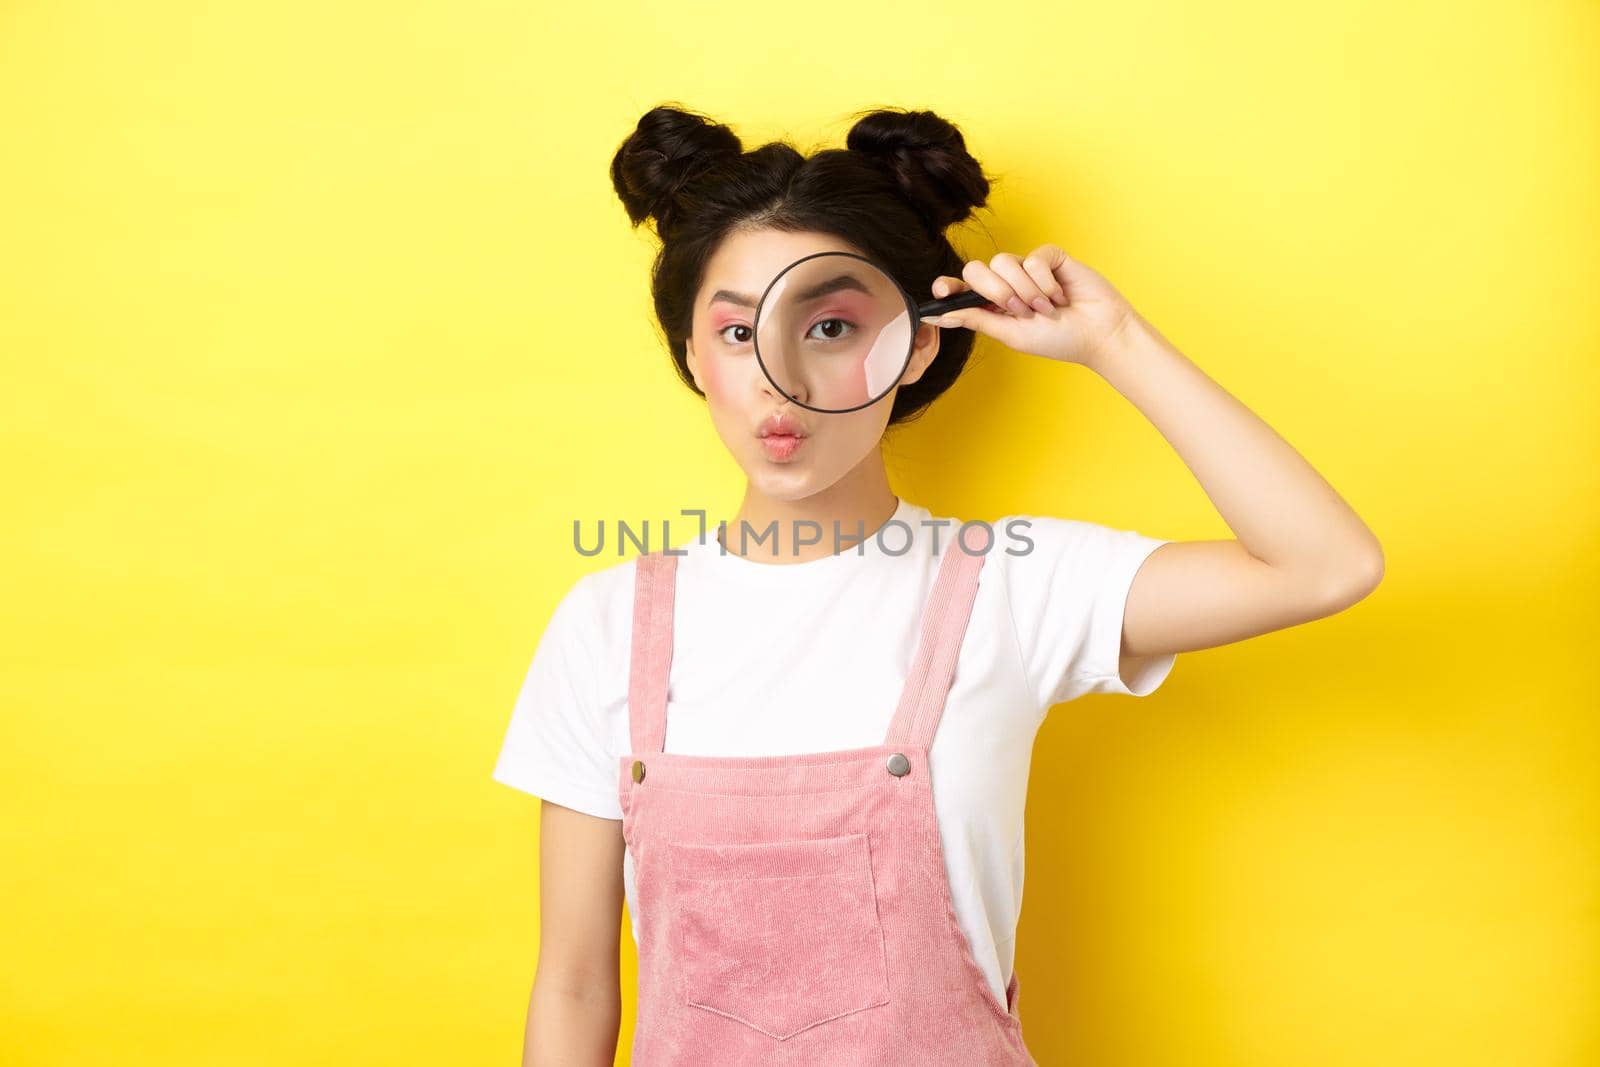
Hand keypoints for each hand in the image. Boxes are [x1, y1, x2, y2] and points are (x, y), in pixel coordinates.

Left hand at [924, 244, 1138, 368]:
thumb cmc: (1058, 339)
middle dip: (995, 291)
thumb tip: (938, 316)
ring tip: (1046, 308)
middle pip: (977, 269)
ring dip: (1024, 290)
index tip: (941, 291)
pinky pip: (1032, 258)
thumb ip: (977, 320)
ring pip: (1004, 262)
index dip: (948, 286)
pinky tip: (1060, 295)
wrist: (1099, 333)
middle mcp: (1007, 283)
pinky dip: (1045, 281)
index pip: (962, 288)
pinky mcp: (1050, 257)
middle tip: (1018, 310)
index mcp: (993, 305)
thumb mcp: (1012, 334)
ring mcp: (1028, 268)